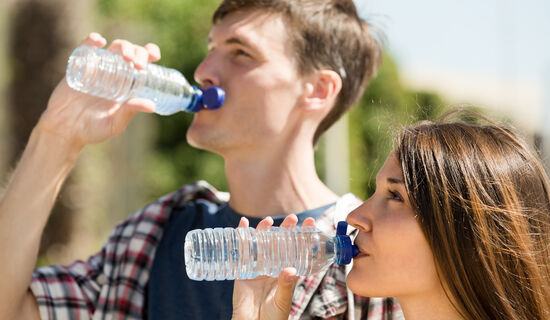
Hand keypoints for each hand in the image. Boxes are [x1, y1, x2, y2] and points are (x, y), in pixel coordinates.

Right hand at [37, 32, 160, 150]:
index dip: (150, 53)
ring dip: (123, 47)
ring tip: (126, 57)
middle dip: (138, 52)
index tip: (154, 56)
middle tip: (138, 65)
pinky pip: (86, 48)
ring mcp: (98, 68)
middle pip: (131, 53)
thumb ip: (129, 112)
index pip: (143, 63)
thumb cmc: (93, 130)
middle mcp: (116, 74)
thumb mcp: (115, 123)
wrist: (64, 130)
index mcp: (129, 85)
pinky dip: (92, 40)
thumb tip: (152, 106)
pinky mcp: (79, 66)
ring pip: (114, 48)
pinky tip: (99, 41)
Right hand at [232, 215, 315, 319]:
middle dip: (285, 229)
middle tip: (292, 219)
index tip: (310, 223)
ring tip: (268, 221)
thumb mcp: (283, 301)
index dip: (302, 236)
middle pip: (279, 243)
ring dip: (263, 230)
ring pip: (261, 244)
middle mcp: (272, 267)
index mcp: (286, 273)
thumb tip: (290, 270)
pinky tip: (242, 224)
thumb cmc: (273, 317)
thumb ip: (286, 286)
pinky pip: (242, 252)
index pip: (296, 250)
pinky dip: (241, 237)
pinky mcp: (242, 271)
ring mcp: (257, 268)